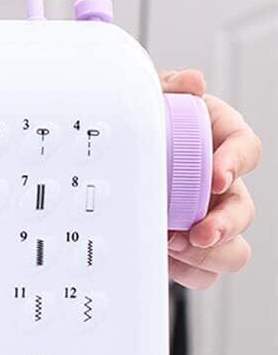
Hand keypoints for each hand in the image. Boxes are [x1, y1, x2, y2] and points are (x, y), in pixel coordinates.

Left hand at [161, 69, 260, 288]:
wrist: (110, 155)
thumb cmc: (143, 127)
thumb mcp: (150, 99)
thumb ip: (169, 87)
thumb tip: (191, 83)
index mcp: (217, 142)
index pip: (245, 150)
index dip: (235, 164)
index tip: (216, 177)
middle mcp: (217, 184)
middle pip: (244, 209)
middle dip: (225, 225)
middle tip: (199, 232)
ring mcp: (204, 217)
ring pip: (231, 248)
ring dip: (208, 254)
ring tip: (173, 246)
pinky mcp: (186, 246)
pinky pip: (202, 271)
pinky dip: (186, 270)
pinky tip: (164, 258)